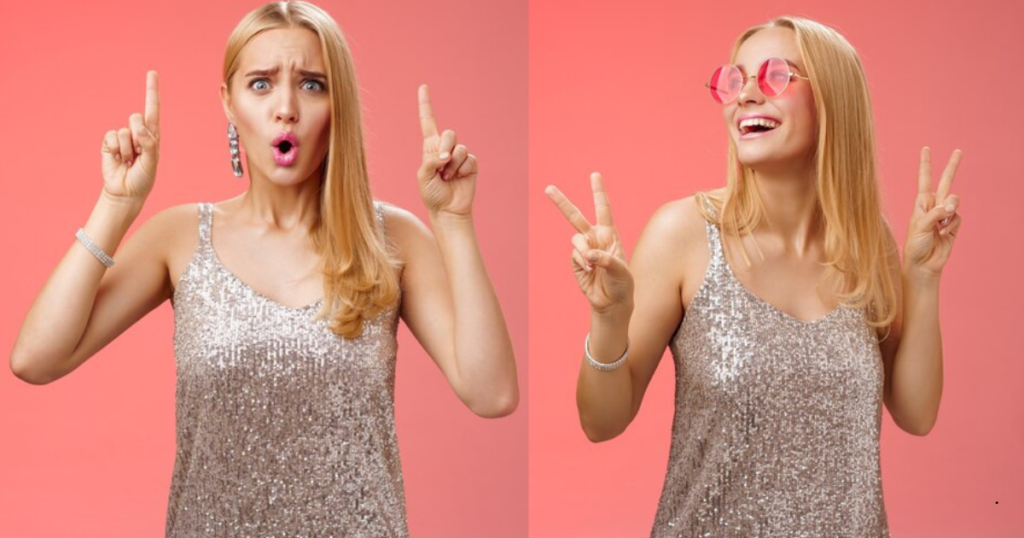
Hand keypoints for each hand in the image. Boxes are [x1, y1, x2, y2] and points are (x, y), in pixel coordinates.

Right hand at [101, 71, 160, 204]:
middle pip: (137, 118)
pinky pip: (112, 137)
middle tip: (138, 154)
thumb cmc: (142, 178)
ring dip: (128, 149)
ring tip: (129, 160)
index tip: (152, 73)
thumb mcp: (152, 162)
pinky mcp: (109, 142)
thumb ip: (149, 144)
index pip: (153, 109)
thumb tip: (139, 128)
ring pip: (125, 131)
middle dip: (138, 136)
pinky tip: (118, 159)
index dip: (151, 90)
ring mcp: (123, 137)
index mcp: (153, 135)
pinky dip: (116, 149)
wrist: (125, 192)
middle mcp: (138, 133)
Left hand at [416, 84, 476, 216]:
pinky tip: (459, 179)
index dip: (426, 104)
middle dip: (446, 146)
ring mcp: (459, 156)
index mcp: (430, 148)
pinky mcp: (471, 164)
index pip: (427, 122)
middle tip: (442, 164)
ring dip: (452, 165)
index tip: (423, 86)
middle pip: (449, 133)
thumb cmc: (431, 194)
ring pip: (460, 148)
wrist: (447, 210)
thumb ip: (430, 161)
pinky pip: (469, 159)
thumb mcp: (423, 176)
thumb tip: (446, 155)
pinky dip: (462, 170)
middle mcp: (445, 148)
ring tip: (448, 178)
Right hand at [546, 172, 633, 313]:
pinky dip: (582, 262)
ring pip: (575, 239)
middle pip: (576, 217)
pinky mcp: (575, 262)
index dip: (598, 192)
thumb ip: (605, 258)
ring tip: (593, 265)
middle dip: (562, 203)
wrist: (612, 302)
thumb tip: (588, 253)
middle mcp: (595, 239)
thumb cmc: (622, 284)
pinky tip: (590, 270)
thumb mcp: (621, 270)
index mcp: (609, 235)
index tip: (594, 174)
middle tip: (548, 188)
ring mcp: (584, 250)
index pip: (603, 209)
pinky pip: (575, 255)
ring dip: (584, 251)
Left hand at [904, 146, 962, 279]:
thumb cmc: (915, 245)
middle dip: (952, 166)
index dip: (925, 164)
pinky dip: (951, 226)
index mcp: (921, 202)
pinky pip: (957, 217)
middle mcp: (933, 205)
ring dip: (949, 211)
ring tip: (940, 225)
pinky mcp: (953, 224)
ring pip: (954, 201)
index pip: (924, 179)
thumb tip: (950, 206)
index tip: (925, 148)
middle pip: (945, 181)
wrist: (923, 264)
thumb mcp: (919, 227)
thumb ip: (935, 213)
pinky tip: (943, 234)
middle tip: (958, 150)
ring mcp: (945, 214)